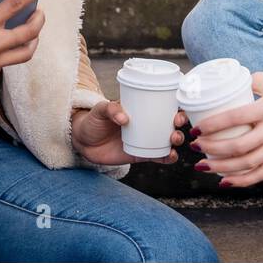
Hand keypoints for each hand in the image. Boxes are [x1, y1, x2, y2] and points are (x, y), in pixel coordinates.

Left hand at [71, 101, 188, 165]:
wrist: (83, 142)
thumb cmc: (93, 120)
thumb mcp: (100, 110)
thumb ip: (110, 109)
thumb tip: (124, 118)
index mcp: (141, 108)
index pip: (162, 104)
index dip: (175, 105)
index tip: (178, 106)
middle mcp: (147, 124)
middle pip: (171, 122)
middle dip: (179, 123)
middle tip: (176, 124)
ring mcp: (145, 140)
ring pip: (168, 140)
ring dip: (176, 140)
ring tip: (173, 140)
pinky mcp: (141, 155)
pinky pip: (159, 156)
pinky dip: (167, 157)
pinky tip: (170, 156)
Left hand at [188, 72, 262, 187]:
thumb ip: (247, 82)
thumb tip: (223, 86)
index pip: (235, 118)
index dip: (212, 125)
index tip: (196, 129)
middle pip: (240, 147)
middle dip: (213, 150)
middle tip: (196, 148)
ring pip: (250, 163)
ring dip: (223, 168)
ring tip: (204, 166)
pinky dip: (243, 180)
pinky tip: (226, 181)